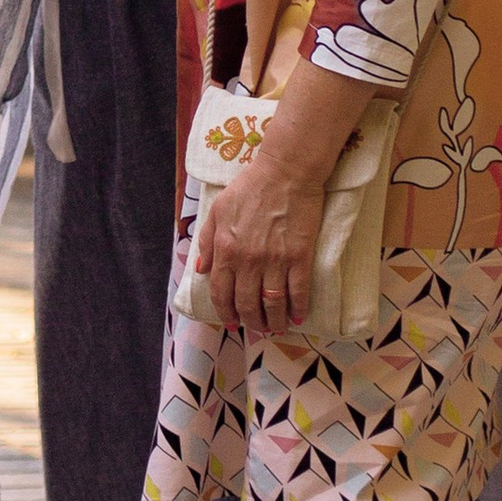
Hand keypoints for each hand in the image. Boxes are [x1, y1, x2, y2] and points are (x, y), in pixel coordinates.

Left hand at [194, 150, 324, 336]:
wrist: (285, 172)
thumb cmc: (249, 188)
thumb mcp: (218, 211)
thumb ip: (207, 241)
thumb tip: (201, 269)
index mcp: (226, 249)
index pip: (221, 293)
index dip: (225, 313)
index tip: (230, 323)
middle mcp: (248, 260)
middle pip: (247, 304)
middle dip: (250, 322)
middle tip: (255, 327)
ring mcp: (275, 260)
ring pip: (272, 304)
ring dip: (273, 321)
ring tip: (275, 327)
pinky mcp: (300, 257)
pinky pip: (298, 292)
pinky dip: (298, 309)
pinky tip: (297, 317)